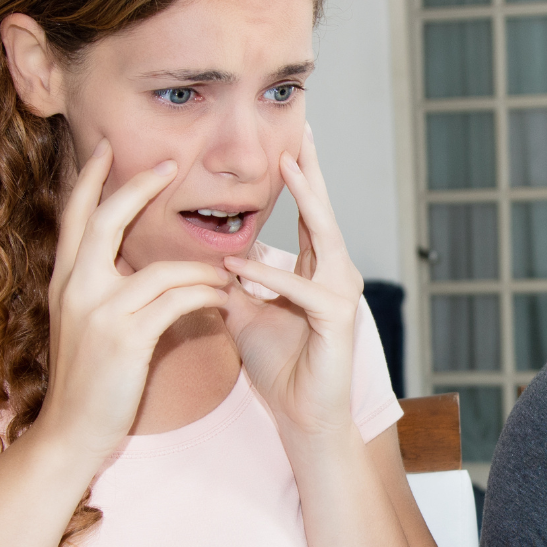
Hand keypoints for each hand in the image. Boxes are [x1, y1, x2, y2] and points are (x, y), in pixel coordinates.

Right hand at [36, 140, 228, 462]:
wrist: (70, 431)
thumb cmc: (86, 381)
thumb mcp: (82, 324)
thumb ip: (99, 290)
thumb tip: (124, 265)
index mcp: (65, 281)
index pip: (75, 218)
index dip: (90, 181)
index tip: (108, 150)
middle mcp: (76, 288)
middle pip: (106, 220)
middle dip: (138, 188)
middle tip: (170, 166)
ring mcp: (100, 312)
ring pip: (162, 269)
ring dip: (202, 269)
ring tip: (228, 274)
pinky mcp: (126, 338)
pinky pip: (178, 302)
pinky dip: (206, 297)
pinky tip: (224, 302)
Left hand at [223, 127, 363, 438]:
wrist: (302, 414)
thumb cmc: (280, 366)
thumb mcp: (244, 312)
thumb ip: (231, 281)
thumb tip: (206, 254)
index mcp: (317, 270)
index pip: (310, 215)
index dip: (300, 179)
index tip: (288, 141)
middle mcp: (336, 276)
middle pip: (325, 213)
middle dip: (313, 172)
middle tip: (301, 131)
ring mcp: (341, 296)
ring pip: (326, 239)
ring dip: (306, 203)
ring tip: (287, 168)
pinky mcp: (337, 322)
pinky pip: (303, 291)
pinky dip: (272, 278)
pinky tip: (243, 266)